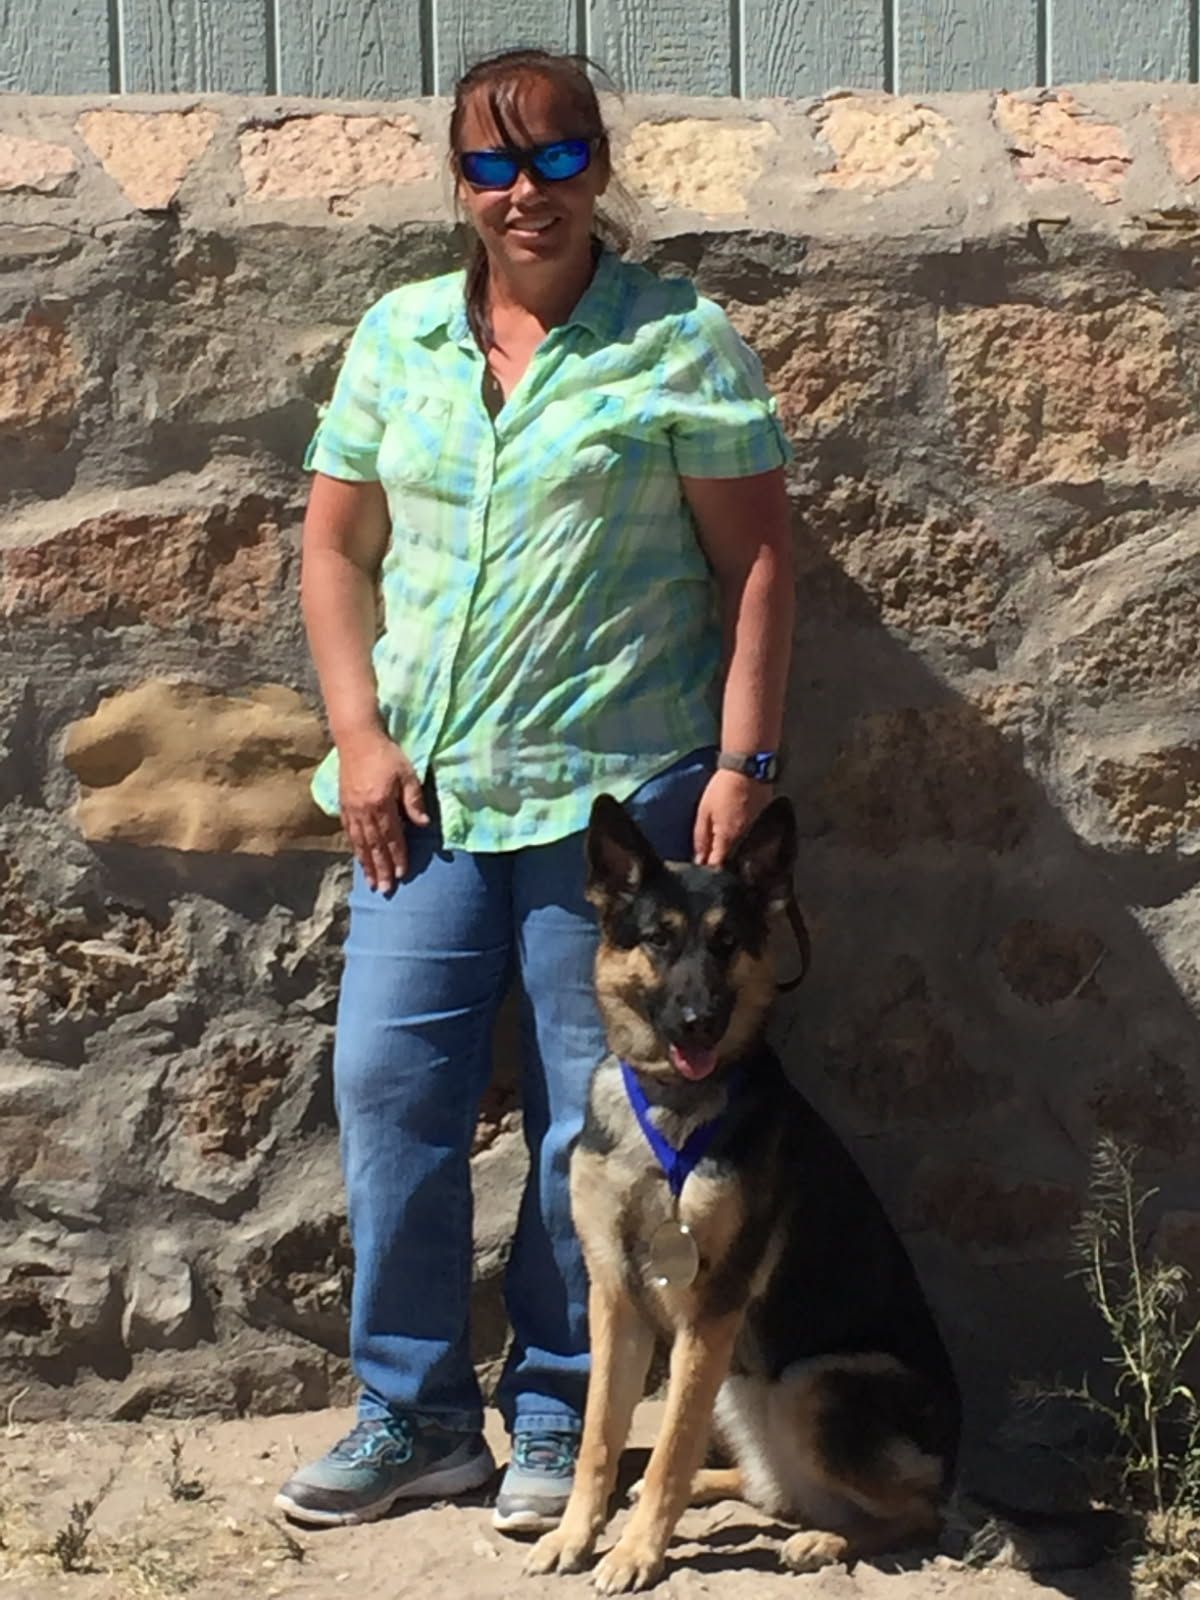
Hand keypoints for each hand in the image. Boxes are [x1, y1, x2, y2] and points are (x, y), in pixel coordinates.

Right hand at [336, 728, 428, 891]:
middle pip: (374, 846)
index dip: (398, 857)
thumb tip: (424, 825)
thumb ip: (414, 801)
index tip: (402, 874)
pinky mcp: (344, 804)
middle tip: (385, 890)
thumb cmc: (387, 754)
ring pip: (360, 843)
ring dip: (367, 864)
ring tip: (371, 882)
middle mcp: (364, 811)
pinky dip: (355, 848)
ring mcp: (352, 809)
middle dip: (381, 869)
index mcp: (381, 804)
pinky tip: (359, 858)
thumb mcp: (407, 774)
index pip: (392, 838)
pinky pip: (349, 832)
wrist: (356, 738)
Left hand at [692, 769, 772, 866]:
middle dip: (720, 863)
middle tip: (708, 861)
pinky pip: (750, 839)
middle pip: (731, 860)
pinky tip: (735, 835)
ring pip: (741, 851)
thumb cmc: (722, 788)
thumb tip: (699, 860)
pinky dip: (742, 841)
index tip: (700, 872)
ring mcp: (755, 832)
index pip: (717, 865)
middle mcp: (744, 839)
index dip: (708, 871)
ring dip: (731, 853)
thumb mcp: (704, 812)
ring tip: (720, 849)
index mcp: (727, 838)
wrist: (748, 768)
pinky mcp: (762, 823)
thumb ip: (701, 838)